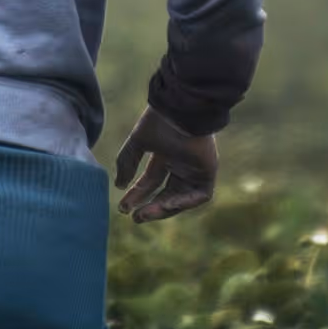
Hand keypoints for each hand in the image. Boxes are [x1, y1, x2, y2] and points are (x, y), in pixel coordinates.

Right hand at [113, 105, 218, 222]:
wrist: (181, 111)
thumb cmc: (159, 122)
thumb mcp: (137, 143)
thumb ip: (126, 163)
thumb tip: (119, 186)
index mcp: (164, 156)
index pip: (149, 182)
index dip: (137, 196)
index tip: (122, 208)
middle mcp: (180, 165)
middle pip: (165, 194)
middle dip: (150, 207)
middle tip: (134, 217)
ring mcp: (195, 170)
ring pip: (181, 198)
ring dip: (164, 209)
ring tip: (145, 214)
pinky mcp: (208, 172)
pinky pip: (199, 196)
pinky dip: (184, 202)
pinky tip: (167, 204)